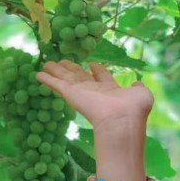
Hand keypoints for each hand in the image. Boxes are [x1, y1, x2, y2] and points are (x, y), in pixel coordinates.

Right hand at [36, 60, 153, 133]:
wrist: (122, 120)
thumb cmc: (134, 108)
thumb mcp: (142, 94)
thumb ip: (139, 87)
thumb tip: (137, 83)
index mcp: (112, 90)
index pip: (102, 77)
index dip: (98, 69)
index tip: (92, 63)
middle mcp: (95, 91)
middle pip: (81, 77)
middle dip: (73, 69)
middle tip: (64, 61)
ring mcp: (83, 93)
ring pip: (67, 79)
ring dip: (57, 71)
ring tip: (48, 63)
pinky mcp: (72, 94)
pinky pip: (57, 84)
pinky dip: (47, 79)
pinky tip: (38, 73)